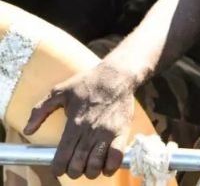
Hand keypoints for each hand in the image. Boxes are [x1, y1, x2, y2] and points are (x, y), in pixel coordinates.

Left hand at [22, 64, 136, 178]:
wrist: (117, 75)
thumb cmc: (87, 83)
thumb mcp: (58, 92)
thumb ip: (40, 111)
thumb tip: (28, 130)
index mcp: (74, 124)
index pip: (62, 157)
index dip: (58, 169)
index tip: (58, 168)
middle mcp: (90, 131)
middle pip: (78, 165)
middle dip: (73, 172)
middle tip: (74, 168)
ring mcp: (107, 133)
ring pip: (96, 165)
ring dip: (91, 172)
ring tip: (89, 168)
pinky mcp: (122, 131)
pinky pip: (117, 157)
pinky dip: (111, 167)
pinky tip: (106, 167)